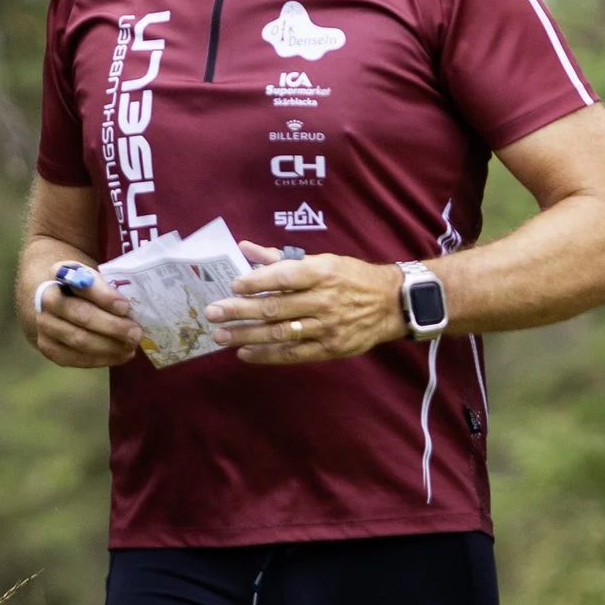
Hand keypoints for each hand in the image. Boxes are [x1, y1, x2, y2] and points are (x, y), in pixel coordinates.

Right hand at [21, 257, 140, 369]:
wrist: (55, 302)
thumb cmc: (83, 289)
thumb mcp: (95, 278)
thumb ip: (108, 288)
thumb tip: (130, 311)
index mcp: (60, 273)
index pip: (81, 283)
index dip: (104, 296)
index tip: (125, 307)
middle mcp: (45, 299)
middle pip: (81, 315)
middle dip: (112, 326)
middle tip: (136, 334)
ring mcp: (44, 326)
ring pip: (79, 340)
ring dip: (110, 346)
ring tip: (131, 346)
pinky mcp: (48, 348)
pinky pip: (76, 358)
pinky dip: (102, 359)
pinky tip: (121, 355)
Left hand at [207, 251, 408, 364]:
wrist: (391, 304)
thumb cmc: (352, 277)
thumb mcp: (323, 260)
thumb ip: (283, 258)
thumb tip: (247, 248)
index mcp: (322, 273)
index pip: (284, 277)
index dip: (257, 282)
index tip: (233, 286)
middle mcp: (324, 300)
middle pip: (276, 308)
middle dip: (240, 312)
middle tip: (213, 313)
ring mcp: (327, 328)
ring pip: (280, 333)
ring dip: (247, 336)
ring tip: (221, 336)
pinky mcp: (330, 349)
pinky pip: (293, 354)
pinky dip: (267, 355)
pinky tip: (245, 353)